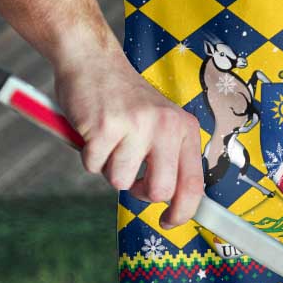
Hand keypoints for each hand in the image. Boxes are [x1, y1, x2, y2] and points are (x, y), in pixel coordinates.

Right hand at [53, 50, 203, 228]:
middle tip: (130, 175)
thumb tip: (174, 202)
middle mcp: (166, 126)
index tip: (169, 221)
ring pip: (120, 182)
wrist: (93, 60)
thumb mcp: (161, 122)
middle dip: (140, 192)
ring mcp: (136, 125)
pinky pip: (93, 167)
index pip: (194, 183)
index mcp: (184, 127)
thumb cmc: (125, 99)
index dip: (183, 211)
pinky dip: (89, 156)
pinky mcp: (105, 127)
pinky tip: (94, 132)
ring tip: (110, 140)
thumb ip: (169, 156)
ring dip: (109, 168)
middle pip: (160, 191)